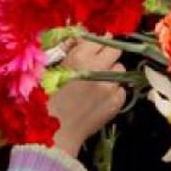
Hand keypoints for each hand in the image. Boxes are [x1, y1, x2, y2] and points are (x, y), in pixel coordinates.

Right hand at [47, 39, 126, 155]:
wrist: (56, 134)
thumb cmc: (48, 102)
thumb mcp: (52, 70)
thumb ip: (70, 49)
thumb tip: (83, 36)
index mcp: (79, 58)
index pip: (100, 39)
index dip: (97, 43)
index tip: (96, 47)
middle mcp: (98, 69)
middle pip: (115, 50)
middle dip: (108, 54)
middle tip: (99, 63)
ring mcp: (110, 86)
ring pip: (120, 69)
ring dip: (111, 72)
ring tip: (97, 83)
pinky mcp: (117, 102)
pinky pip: (122, 88)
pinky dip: (114, 90)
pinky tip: (100, 97)